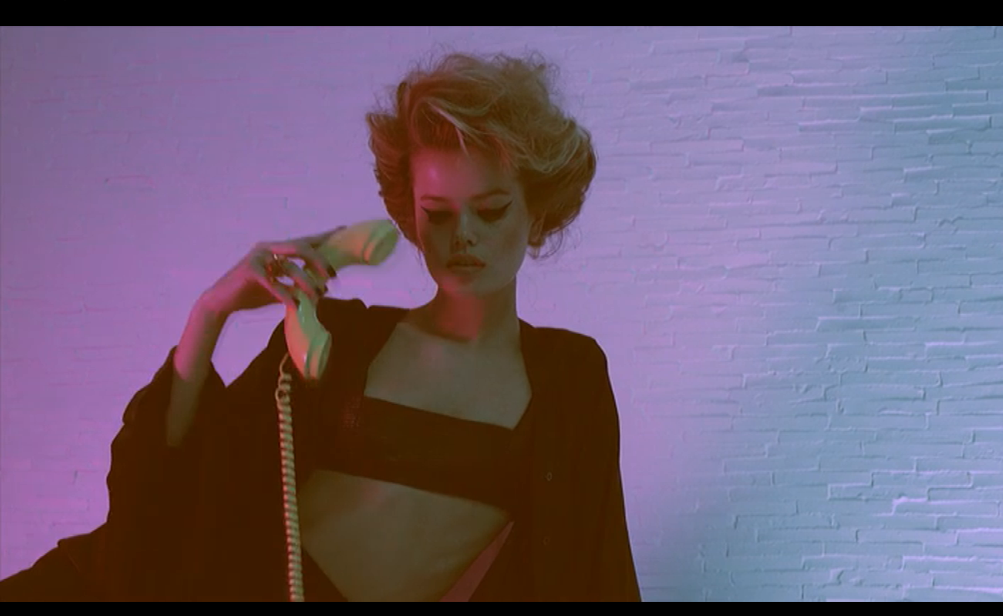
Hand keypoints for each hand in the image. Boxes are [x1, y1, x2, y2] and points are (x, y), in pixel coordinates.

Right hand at [196, 226, 346, 319]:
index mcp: (276, 249)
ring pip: (290, 266)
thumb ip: (297, 285)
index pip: (304, 241)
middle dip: (319, 261)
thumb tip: (323, 289)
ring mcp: (258, 257)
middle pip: (301, 247)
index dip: (324, 236)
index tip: (343, 231)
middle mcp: (268, 248)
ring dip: (306, 282)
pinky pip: (273, 282)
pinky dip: (285, 294)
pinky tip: (294, 305)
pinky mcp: (249, 270)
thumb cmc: (252, 294)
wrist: (221, 302)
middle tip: (332, 276)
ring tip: (317, 296)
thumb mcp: (280, 289)